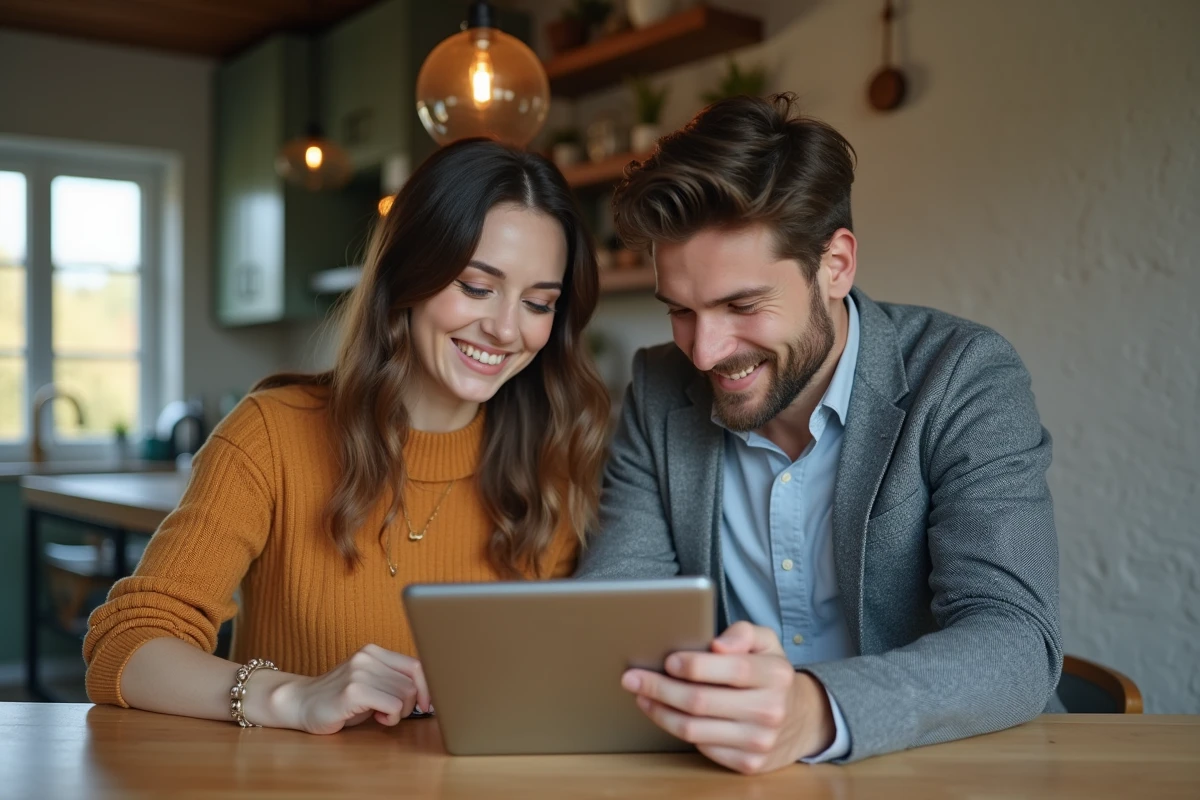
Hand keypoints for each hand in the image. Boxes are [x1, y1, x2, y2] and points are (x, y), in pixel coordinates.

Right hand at [268, 644, 430, 734]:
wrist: (301, 703)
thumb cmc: (340, 699)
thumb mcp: (370, 683)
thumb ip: (393, 680)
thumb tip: (430, 690)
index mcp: (374, 651)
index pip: (416, 664)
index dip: (428, 686)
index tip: (427, 703)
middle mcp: (367, 657)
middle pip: (413, 682)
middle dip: (410, 704)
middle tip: (393, 713)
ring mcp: (359, 672)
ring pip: (405, 694)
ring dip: (400, 712)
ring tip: (381, 714)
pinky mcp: (353, 690)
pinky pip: (392, 705)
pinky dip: (391, 717)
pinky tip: (377, 718)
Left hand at [621, 621, 834, 773]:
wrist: (802, 720)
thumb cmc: (771, 675)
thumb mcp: (766, 642)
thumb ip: (743, 632)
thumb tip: (717, 644)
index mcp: (775, 675)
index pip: (730, 669)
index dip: (694, 665)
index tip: (667, 660)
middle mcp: (769, 710)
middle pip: (701, 701)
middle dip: (660, 688)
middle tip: (632, 678)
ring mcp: (759, 741)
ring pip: (693, 729)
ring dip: (659, 711)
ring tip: (641, 695)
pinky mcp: (748, 764)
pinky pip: (702, 747)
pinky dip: (678, 729)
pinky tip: (665, 714)